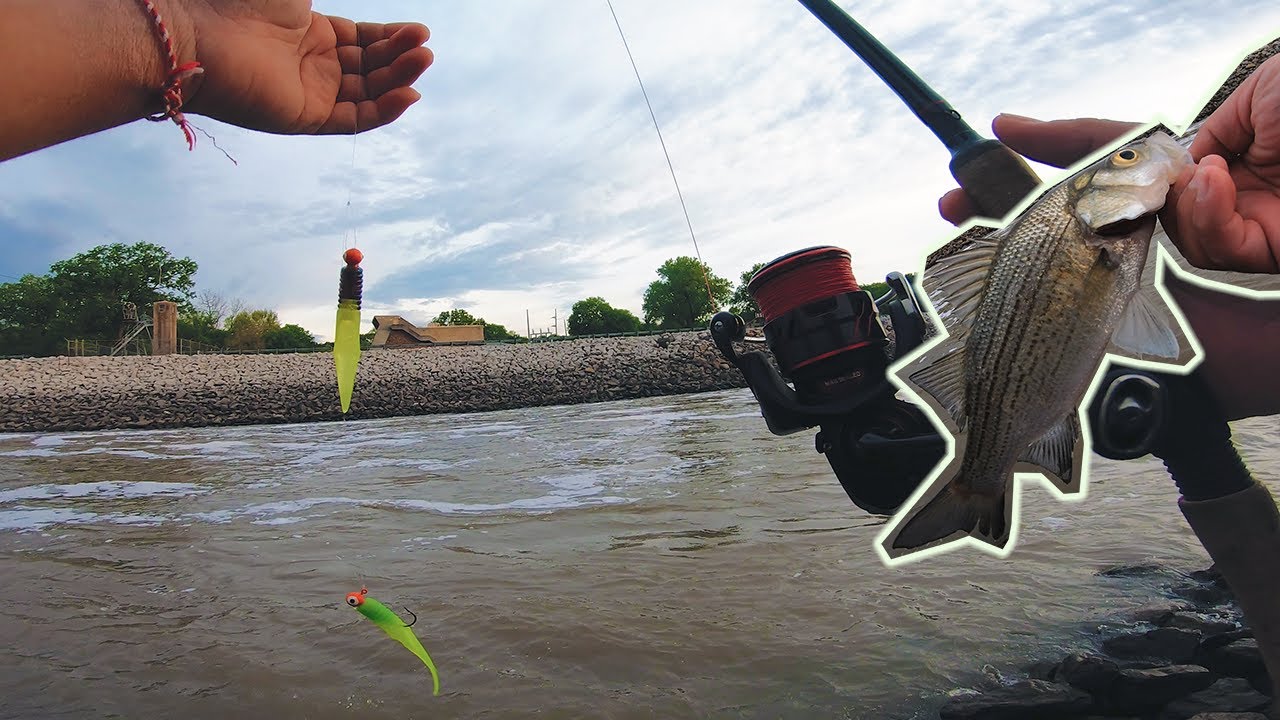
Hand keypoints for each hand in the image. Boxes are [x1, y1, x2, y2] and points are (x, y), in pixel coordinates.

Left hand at [180, 0, 432, 133]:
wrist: (199, 34)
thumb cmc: (240, 2)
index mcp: (310, 32)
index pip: (363, 39)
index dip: (392, 36)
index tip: (418, 31)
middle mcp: (313, 64)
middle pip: (372, 66)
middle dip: (400, 55)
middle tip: (424, 45)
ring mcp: (311, 92)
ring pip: (369, 92)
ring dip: (398, 79)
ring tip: (422, 60)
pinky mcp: (307, 118)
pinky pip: (356, 119)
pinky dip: (384, 111)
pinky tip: (408, 94)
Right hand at [939, 54, 1279, 273]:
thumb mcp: (1266, 93)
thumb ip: (1195, 136)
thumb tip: (1169, 175)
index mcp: (1208, 159)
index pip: (1116, 150)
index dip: (1055, 140)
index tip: (999, 133)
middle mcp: (1206, 207)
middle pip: (1102, 213)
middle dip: (1028, 213)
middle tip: (961, 208)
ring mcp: (1224, 245)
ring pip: (1138, 240)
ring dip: (1136, 204)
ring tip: (1185, 169)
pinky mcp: (1250, 273)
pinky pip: (1199, 250)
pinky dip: (1201, 214)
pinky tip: (1215, 182)